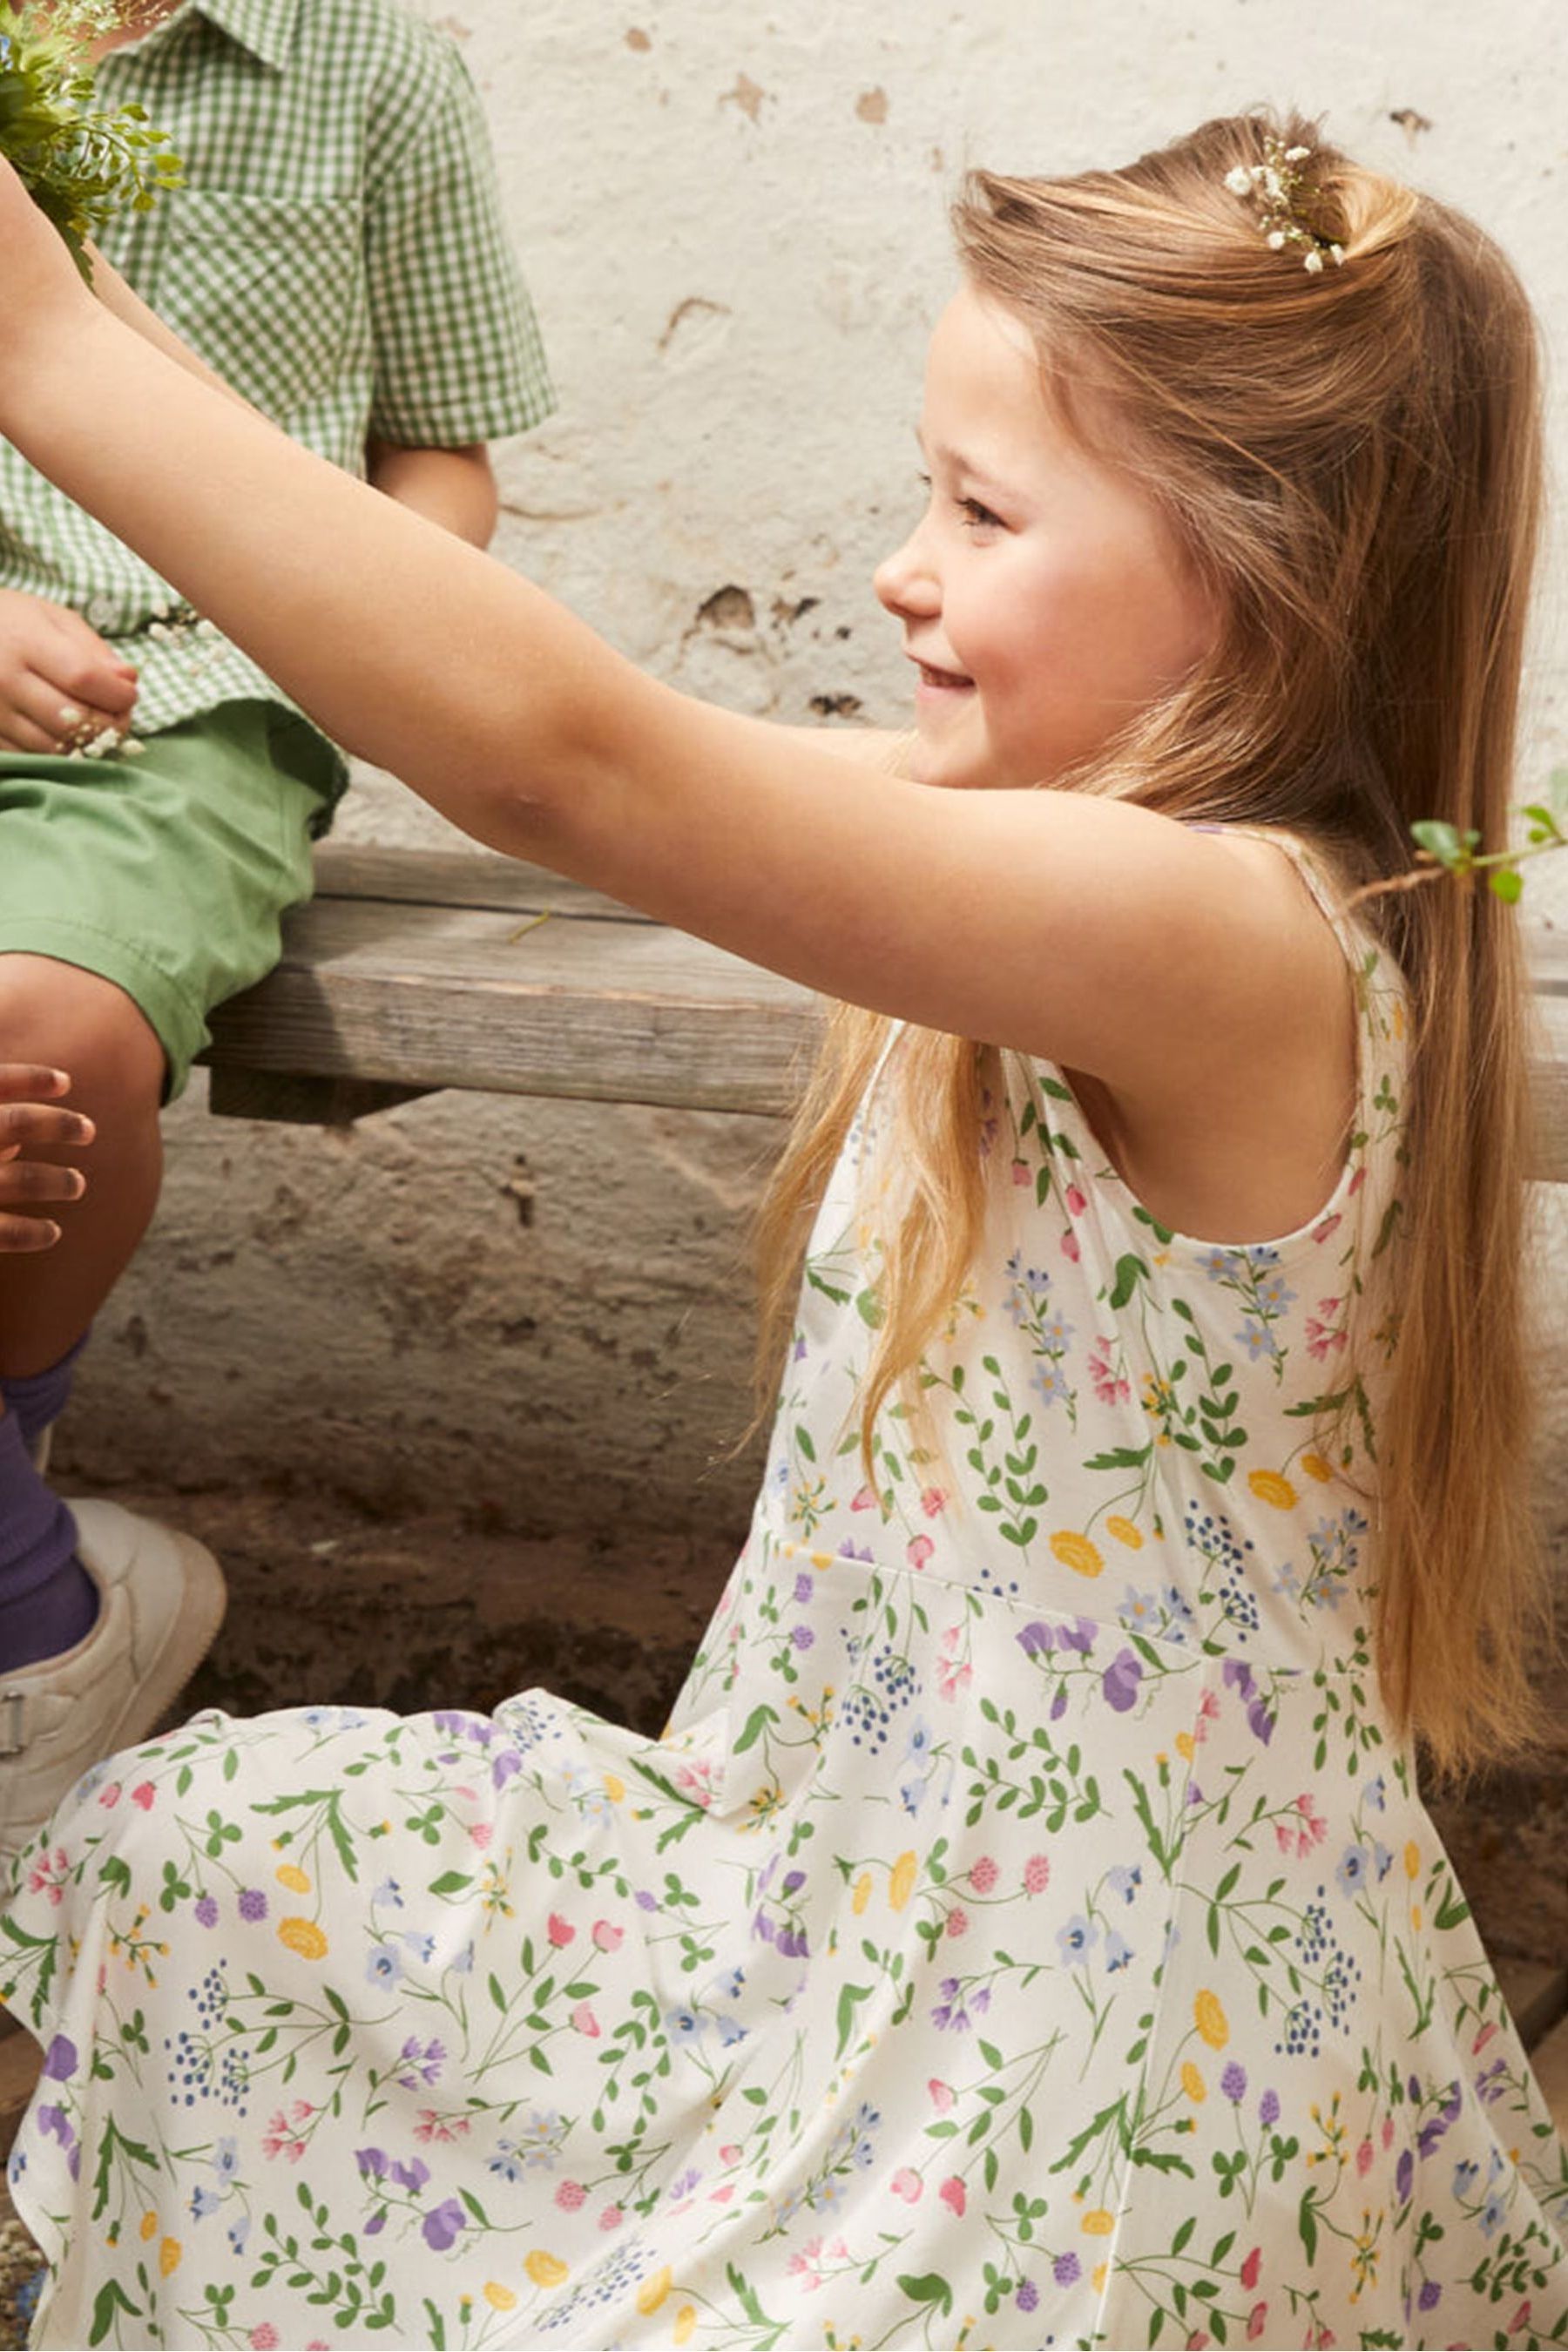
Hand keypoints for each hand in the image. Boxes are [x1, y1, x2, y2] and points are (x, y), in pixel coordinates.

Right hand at [0, 588, 137, 753]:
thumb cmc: (9, 621)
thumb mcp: (51, 618)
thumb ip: (93, 649)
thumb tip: (129, 681)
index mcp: (24, 641)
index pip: (84, 679)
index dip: (118, 695)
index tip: (130, 695)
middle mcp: (4, 679)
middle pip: (73, 721)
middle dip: (110, 725)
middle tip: (120, 716)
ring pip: (55, 746)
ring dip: (87, 744)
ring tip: (97, 726)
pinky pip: (32, 756)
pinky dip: (58, 752)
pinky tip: (67, 735)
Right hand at [0, 1067, 93, 1250]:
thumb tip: (21, 1140)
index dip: (30, 1079)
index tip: (66, 1082)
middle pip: (15, 1124)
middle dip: (58, 1125)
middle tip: (90, 1131)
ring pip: (21, 1179)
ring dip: (58, 1181)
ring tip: (79, 1186)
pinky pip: (6, 1232)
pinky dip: (34, 1233)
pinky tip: (54, 1233)